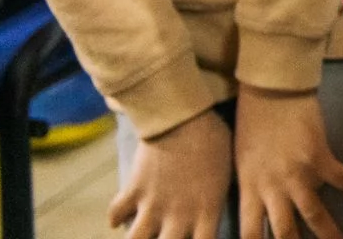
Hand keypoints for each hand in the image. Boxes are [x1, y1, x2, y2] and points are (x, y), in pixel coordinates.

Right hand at [107, 109, 232, 238]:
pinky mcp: (133, 189)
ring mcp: (153, 204)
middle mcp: (179, 215)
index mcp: (208, 212)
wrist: (185, 115)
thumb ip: (217, 200)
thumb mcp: (227, 173)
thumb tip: (218, 210)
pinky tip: (121, 217)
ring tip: (142, 234)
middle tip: (166, 237)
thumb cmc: (216, 139)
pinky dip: (116, 217)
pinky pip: (116, 213)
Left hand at [235, 86, 342, 238]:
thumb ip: (255, 186)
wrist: (269, 90)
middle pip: (284, 233)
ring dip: (330, 235)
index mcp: (250, 189)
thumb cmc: (251, 121)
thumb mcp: (243, 161)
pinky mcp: (320, 157)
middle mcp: (273, 188)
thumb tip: (265, 207)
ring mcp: (298, 174)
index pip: (251, 233)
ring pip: (314, 215)